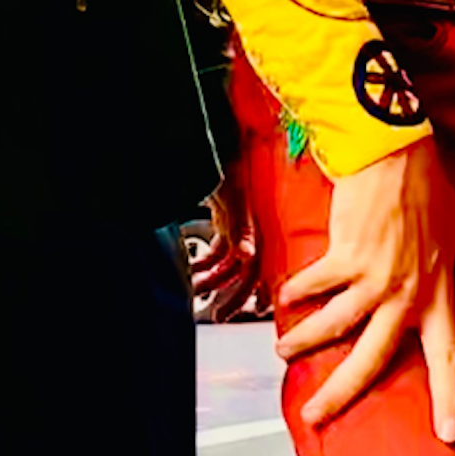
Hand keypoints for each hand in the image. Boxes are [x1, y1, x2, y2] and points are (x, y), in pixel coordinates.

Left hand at [190, 165, 261, 321]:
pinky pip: (218, 249)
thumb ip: (242, 230)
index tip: (251, 311)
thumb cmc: (230, 165)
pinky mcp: (226, 219)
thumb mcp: (234, 200)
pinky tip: (193, 268)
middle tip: (217, 313)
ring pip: (228, 263)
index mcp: (260, 227)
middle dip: (230, 294)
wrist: (222, 143)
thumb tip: (248, 255)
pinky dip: (205, 261)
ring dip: (213, 279)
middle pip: (244, 272)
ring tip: (197, 292)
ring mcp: (239, 225)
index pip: (261, 268)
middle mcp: (253, 230)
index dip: (257, 292)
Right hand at [275, 137, 454, 441]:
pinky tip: (283, 300)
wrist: (396, 155)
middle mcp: (405, 295)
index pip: (448, 356)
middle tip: (316, 418)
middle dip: (341, 392)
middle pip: (373, 357)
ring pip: (332, 325)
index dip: (450, 396)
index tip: (451, 434)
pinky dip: (296, 293)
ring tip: (283, 352)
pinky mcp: (345, 257)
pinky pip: (314, 285)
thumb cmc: (430, 190)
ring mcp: (373, 279)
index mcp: (436, 295)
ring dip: (303, 340)